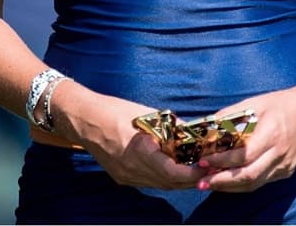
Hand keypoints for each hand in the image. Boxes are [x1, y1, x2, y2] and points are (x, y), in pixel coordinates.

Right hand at [54, 85, 206, 188]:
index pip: (172, 173)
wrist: (83, 120)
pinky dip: (165, 178)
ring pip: (160, 185)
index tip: (208, 166)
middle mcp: (132, 169)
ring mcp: (125, 176)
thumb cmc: (115, 111)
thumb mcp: (148, 114)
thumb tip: (192, 133)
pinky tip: (177, 169)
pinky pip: (149, 181)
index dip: (193, 173)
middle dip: (192, 179)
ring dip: (180, 181)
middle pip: (169, 183)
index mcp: (139, 152)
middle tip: (211, 169)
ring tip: (198, 170)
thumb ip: (171, 127)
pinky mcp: (121, 176)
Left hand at [195, 89, 295, 192]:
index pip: (244, 155)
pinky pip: (261, 182)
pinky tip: (227, 180)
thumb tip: (204, 127)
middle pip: (248, 175)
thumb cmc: (280, 104)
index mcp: (273, 133)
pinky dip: (242, 183)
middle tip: (201, 180)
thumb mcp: (254, 103)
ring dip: (229, 186)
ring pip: (254, 184)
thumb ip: (229, 115)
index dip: (222, 161)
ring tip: (208, 183)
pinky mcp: (286, 171)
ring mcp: (285, 165)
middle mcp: (280, 152)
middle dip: (221, 181)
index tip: (203, 161)